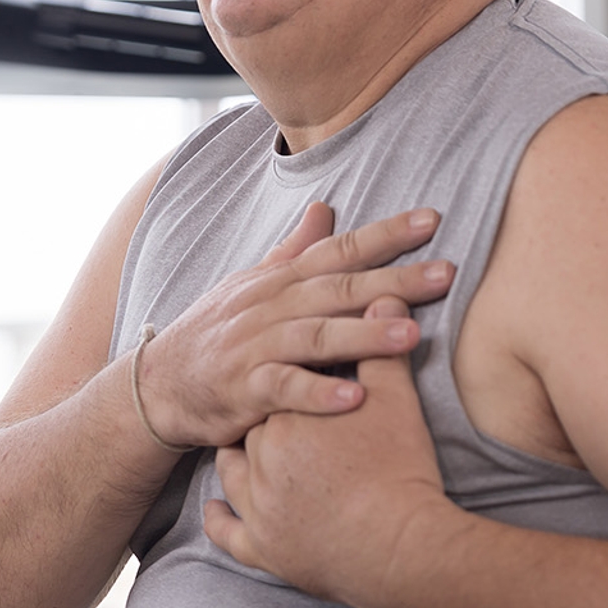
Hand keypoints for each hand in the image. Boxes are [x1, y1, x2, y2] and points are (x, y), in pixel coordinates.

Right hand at [136, 203, 454, 448]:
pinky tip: (356, 399)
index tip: (432, 220)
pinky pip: (284, 390)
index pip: (338, 249)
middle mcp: (271, 306)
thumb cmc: (218, 332)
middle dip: (395, 280)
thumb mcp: (252, 284)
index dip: (385, 234)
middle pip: (339, 289)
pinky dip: (319, 395)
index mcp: (280, 280)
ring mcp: (256, 347)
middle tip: (447, 274)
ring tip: (412, 336)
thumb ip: (293, 250)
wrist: (159, 383)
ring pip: (316, 337)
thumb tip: (325, 208)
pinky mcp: (244, 390)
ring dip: (364, 336)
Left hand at [203, 318, 451, 602]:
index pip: (276, 379)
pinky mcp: (262, 548)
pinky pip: (228, 533)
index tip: (295, 366)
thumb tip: (384, 296)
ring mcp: (257, 506)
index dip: (286, 372)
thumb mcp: (397, 400)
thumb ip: (382, 347)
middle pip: (250, 424)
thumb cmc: (399, 471)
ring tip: (249, 454)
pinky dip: (221, 521)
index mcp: (289, 412)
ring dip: (237, 464)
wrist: (399, 548)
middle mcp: (262, 456)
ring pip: (231, 474)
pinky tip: (216, 510)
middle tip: (276, 412)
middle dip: (261, 416)